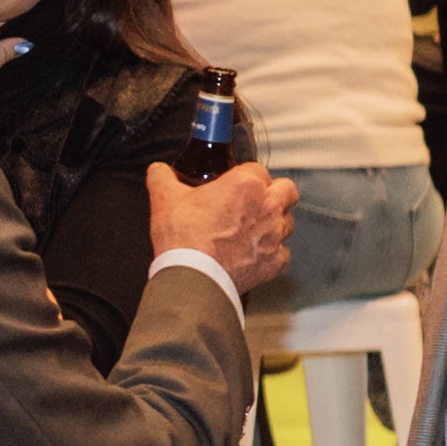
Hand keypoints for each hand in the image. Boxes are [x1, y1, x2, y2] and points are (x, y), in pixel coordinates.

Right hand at [147, 159, 297, 295]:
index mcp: (246, 185)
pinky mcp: (276, 261)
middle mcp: (268, 207)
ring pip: (288, 222)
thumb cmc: (183, 236)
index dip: (245, 175)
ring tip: (252, 228)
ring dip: (274, 222)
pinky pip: (282, 252)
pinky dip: (271, 252)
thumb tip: (158, 171)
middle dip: (275, 193)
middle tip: (254, 200)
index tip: (233, 184)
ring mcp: (275, 236)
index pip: (258, 169)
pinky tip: (252, 253)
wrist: (193, 276)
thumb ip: (162, 177)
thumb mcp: (164, 198)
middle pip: (287, 190)